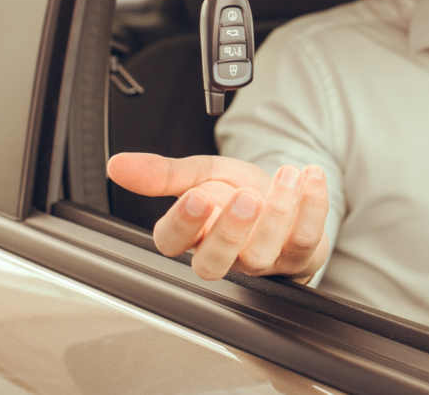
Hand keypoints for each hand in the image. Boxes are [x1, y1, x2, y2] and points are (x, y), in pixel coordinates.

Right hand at [107, 153, 328, 282]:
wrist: (282, 196)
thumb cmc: (236, 190)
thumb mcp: (200, 173)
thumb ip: (163, 173)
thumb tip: (116, 164)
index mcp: (192, 234)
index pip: (172, 243)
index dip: (182, 224)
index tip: (196, 196)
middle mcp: (224, 256)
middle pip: (214, 264)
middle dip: (230, 231)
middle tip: (245, 197)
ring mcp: (261, 262)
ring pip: (263, 251)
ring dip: (279, 209)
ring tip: (287, 174)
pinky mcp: (297, 258)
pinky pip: (304, 240)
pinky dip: (312, 206)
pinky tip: (310, 176)